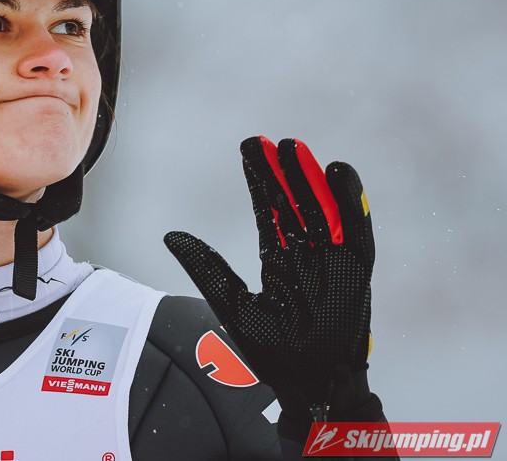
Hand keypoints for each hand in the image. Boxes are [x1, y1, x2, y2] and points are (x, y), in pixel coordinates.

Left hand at [165, 136, 373, 421]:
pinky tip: (340, 172)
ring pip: (321, 210)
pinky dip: (351, 203)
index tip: (251, 148)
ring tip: (295, 149)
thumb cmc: (274, 353)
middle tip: (268, 141)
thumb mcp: (231, 305)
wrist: (311, 385)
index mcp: (278, 262)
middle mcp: (306, 256)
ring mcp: (331, 262)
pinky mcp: (355, 271)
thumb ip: (206, 267)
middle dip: (281, 173)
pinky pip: (356, 231)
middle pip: (293, 204)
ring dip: (309, 180)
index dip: (260, 180)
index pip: (268, 211)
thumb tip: (170, 235)